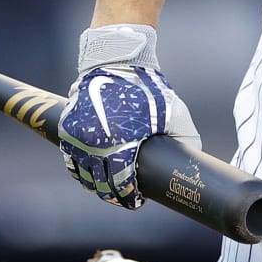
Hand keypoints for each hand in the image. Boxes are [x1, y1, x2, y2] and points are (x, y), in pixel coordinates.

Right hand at [57, 24, 200, 208]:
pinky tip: (90, 177)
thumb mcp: (174, 111)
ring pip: (83, 176)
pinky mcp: (67, 129)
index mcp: (122, 143)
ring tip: (106, 190)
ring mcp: (78, 137)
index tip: (136, 201)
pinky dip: (79, 172)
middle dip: (113, 196)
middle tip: (123, 199)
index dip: (129, 197)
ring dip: (95, 187)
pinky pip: (70, 160)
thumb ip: (187, 138)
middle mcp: (96, 144)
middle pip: (101, 185)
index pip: (122, 184)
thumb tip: (195, 160)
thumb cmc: (148, 87)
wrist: (115, 60)